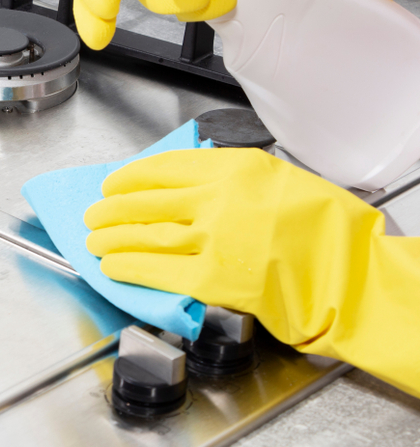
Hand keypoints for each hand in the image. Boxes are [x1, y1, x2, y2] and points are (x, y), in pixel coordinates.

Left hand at [85, 148, 419, 396]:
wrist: (350, 273)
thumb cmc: (325, 227)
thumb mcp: (277, 178)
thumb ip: (229, 178)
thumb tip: (184, 186)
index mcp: (233, 168)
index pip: (164, 167)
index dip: (130, 177)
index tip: (114, 182)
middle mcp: (217, 199)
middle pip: (147, 201)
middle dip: (114, 208)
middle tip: (95, 213)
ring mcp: (213, 239)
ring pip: (147, 234)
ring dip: (115, 237)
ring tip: (95, 239)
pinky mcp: (214, 279)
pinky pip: (159, 270)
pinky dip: (130, 266)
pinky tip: (112, 265)